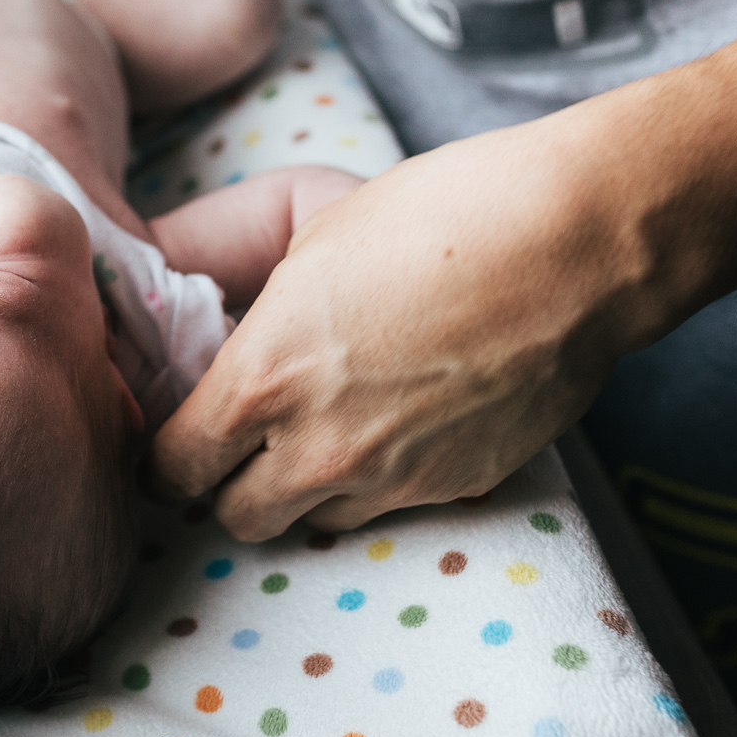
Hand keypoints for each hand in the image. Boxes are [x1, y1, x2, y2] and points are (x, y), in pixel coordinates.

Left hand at [149, 112, 669, 538]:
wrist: (571, 243)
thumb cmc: (436, 215)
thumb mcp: (311, 245)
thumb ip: (264, 322)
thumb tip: (246, 348)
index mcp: (263, 379)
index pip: (175, 465)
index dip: (165, 456)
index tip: (173, 442)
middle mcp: (318, 447)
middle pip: (234, 518)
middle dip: (226, 487)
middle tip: (241, 447)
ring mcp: (393, 478)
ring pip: (313, 521)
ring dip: (304, 489)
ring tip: (327, 431)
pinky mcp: (459, 487)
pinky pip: (392, 506)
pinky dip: (380, 480)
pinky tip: (402, 422)